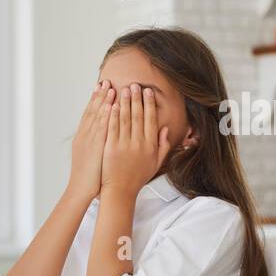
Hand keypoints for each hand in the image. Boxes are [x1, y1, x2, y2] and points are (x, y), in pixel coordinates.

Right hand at [67, 80, 116, 200]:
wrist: (81, 189)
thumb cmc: (89, 176)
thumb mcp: (88, 156)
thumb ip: (95, 143)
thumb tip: (101, 135)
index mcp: (82, 137)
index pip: (89, 114)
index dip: (95, 100)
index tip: (101, 88)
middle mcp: (84, 136)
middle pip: (92, 111)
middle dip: (99, 96)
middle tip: (105, 81)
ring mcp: (89, 140)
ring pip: (97, 116)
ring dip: (104, 101)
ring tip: (110, 87)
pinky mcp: (95, 147)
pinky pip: (102, 128)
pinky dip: (106, 115)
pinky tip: (112, 105)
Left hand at [100, 83, 170, 197]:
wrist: (120, 190)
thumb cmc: (137, 177)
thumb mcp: (156, 163)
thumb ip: (163, 146)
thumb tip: (165, 129)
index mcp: (150, 145)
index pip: (151, 119)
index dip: (149, 104)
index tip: (148, 92)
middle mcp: (139, 143)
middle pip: (138, 116)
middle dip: (136, 98)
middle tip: (135, 85)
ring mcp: (124, 145)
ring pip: (124, 119)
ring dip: (124, 103)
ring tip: (123, 89)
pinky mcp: (110, 148)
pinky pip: (112, 128)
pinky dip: (112, 116)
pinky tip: (111, 105)